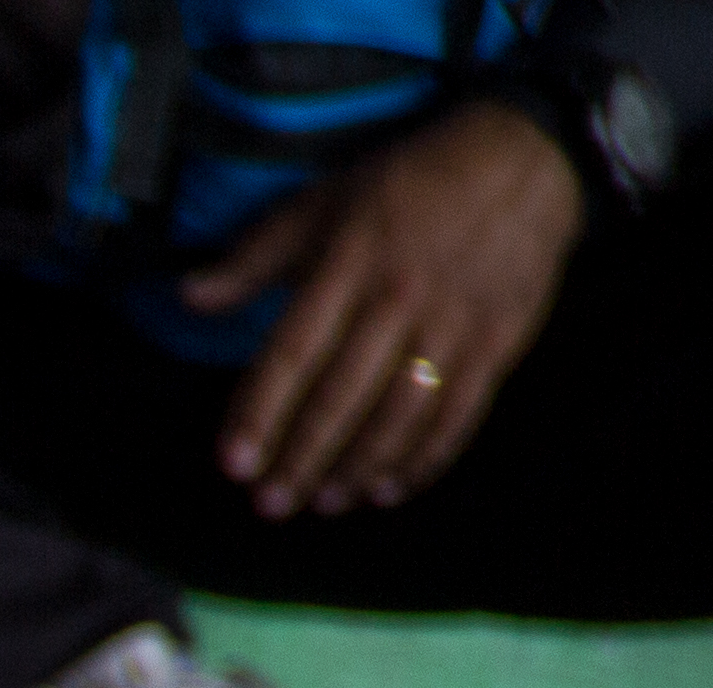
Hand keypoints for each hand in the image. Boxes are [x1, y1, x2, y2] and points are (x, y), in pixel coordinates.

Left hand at [189, 98, 579, 516]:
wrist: (526, 157)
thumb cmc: (409, 184)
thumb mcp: (324, 202)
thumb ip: (254, 258)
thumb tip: (186, 295)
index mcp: (349, 266)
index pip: (294, 353)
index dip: (260, 413)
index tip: (234, 463)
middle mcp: (399, 300)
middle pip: (343, 396)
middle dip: (303, 457)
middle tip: (269, 505)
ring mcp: (454, 324)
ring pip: (399, 414)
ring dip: (358, 467)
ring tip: (324, 502)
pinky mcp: (498, 341)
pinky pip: (458, 413)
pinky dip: (424, 458)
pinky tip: (389, 489)